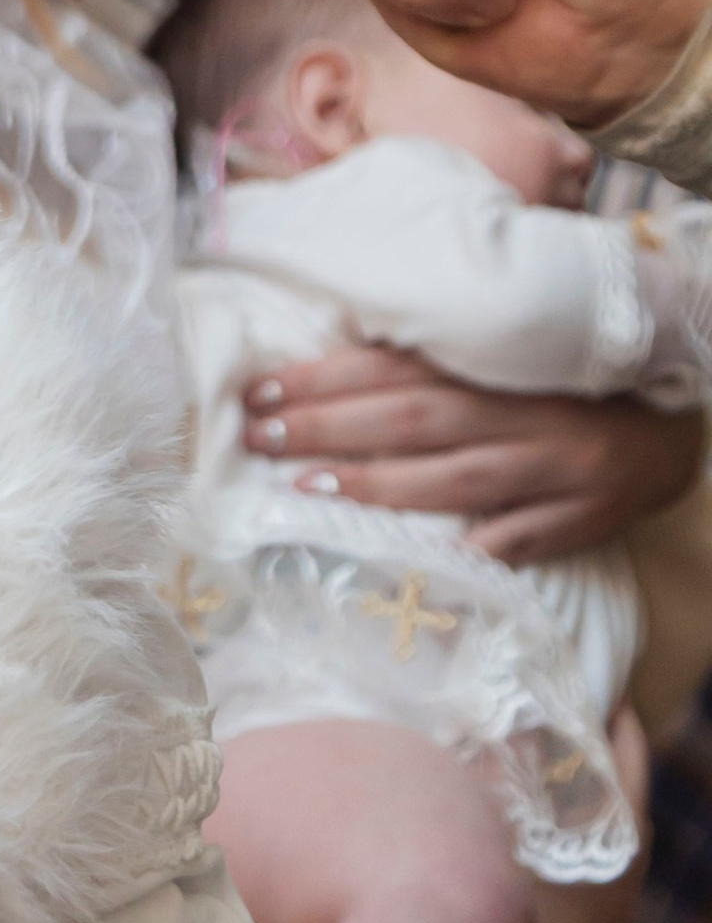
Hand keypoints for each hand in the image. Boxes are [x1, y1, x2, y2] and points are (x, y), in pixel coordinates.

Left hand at [242, 348, 702, 562]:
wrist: (662, 428)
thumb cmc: (555, 389)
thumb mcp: (497, 359)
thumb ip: (426, 364)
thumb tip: (328, 369)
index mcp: (492, 366)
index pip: (394, 365)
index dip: (324, 377)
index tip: (260, 390)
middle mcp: (516, 415)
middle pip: (412, 417)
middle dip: (329, 425)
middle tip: (260, 433)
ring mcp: (548, 470)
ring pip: (454, 478)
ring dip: (376, 484)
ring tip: (306, 485)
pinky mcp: (574, 520)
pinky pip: (518, 542)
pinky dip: (470, 551)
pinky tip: (414, 563)